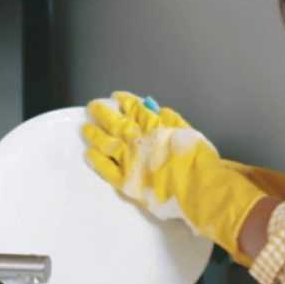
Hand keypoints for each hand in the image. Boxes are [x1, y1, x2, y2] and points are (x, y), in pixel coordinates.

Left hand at [81, 91, 266, 264]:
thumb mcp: (189, 132)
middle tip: (92, 107)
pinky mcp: (126, 181)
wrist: (197, 186)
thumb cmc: (198, 159)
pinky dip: (96, 161)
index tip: (115, 96)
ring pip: (106, 144)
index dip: (124, 101)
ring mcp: (129, 160)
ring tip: (85, 129)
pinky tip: (88, 154)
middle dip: (102, 113)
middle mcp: (138, 139)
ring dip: (95, 135)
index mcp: (154, 126)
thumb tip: (158, 110)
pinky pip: (107, 169)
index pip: (134, 109)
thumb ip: (172, 121)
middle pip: (115, 123)